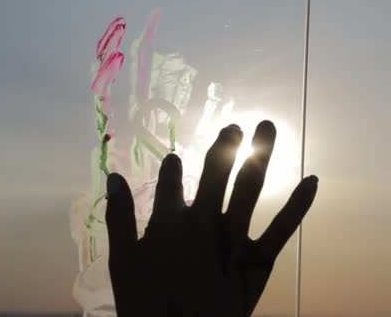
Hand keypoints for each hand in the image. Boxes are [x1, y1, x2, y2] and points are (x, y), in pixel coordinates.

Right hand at [106, 121, 318, 316]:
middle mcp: (204, 220)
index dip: (173, 168)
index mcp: (169, 219)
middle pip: (216, 172)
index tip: (176, 161)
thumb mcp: (122, 262)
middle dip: (225, 146)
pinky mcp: (258, 260)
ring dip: (259, 154)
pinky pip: (282, 228)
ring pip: (249, 186)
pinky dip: (299, 204)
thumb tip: (114, 176)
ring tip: (266, 127)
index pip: (171, 179)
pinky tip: (312, 180)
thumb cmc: (145, 304)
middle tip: (234, 127)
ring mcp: (234, 238)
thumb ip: (119, 217)